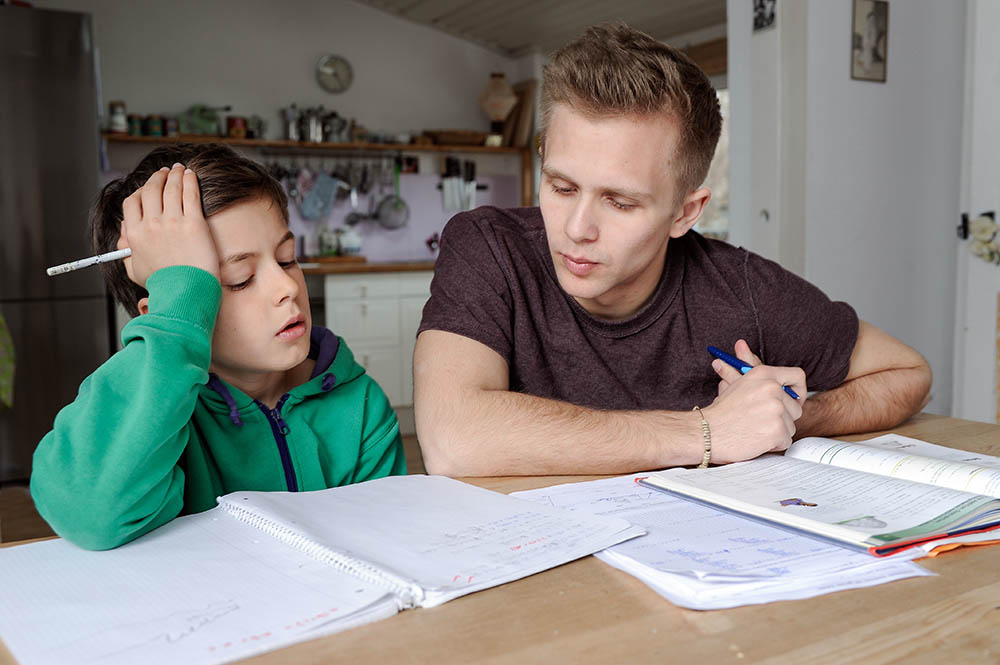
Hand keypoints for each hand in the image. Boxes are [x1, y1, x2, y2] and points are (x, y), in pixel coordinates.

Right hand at [117, 163, 218, 286]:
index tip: (149, 188)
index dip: (140, 191)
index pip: (132, 202)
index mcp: (135, 234)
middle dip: (158, 177)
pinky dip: (190, 181)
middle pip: (151, 190)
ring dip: (175, 175)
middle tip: (166, 171)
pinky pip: (190, 194)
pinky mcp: (194, 223)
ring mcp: (173, 223)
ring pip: (171, 188)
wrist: (186, 293)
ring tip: (180, 169)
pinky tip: (191, 175)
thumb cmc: (163, 284)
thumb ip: (126, 251)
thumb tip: (124, 234)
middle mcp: (151, 225)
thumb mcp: (135, 270)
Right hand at [702, 339, 806, 462]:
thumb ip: (745, 366)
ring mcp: (776, 410)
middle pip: (796, 407)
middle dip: (783, 417)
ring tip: (755, 429)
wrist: (705, 433)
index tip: (793, 399)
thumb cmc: (719, 412)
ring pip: (791, 426)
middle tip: (764, 420)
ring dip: (777, 432)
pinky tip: (756, 440)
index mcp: (764, 374)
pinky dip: (773, 444)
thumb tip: (742, 345)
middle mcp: (773, 389)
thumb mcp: (734, 384)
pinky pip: (786, 440)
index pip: (797, 376)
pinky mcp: (777, 430)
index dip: (798, 390)